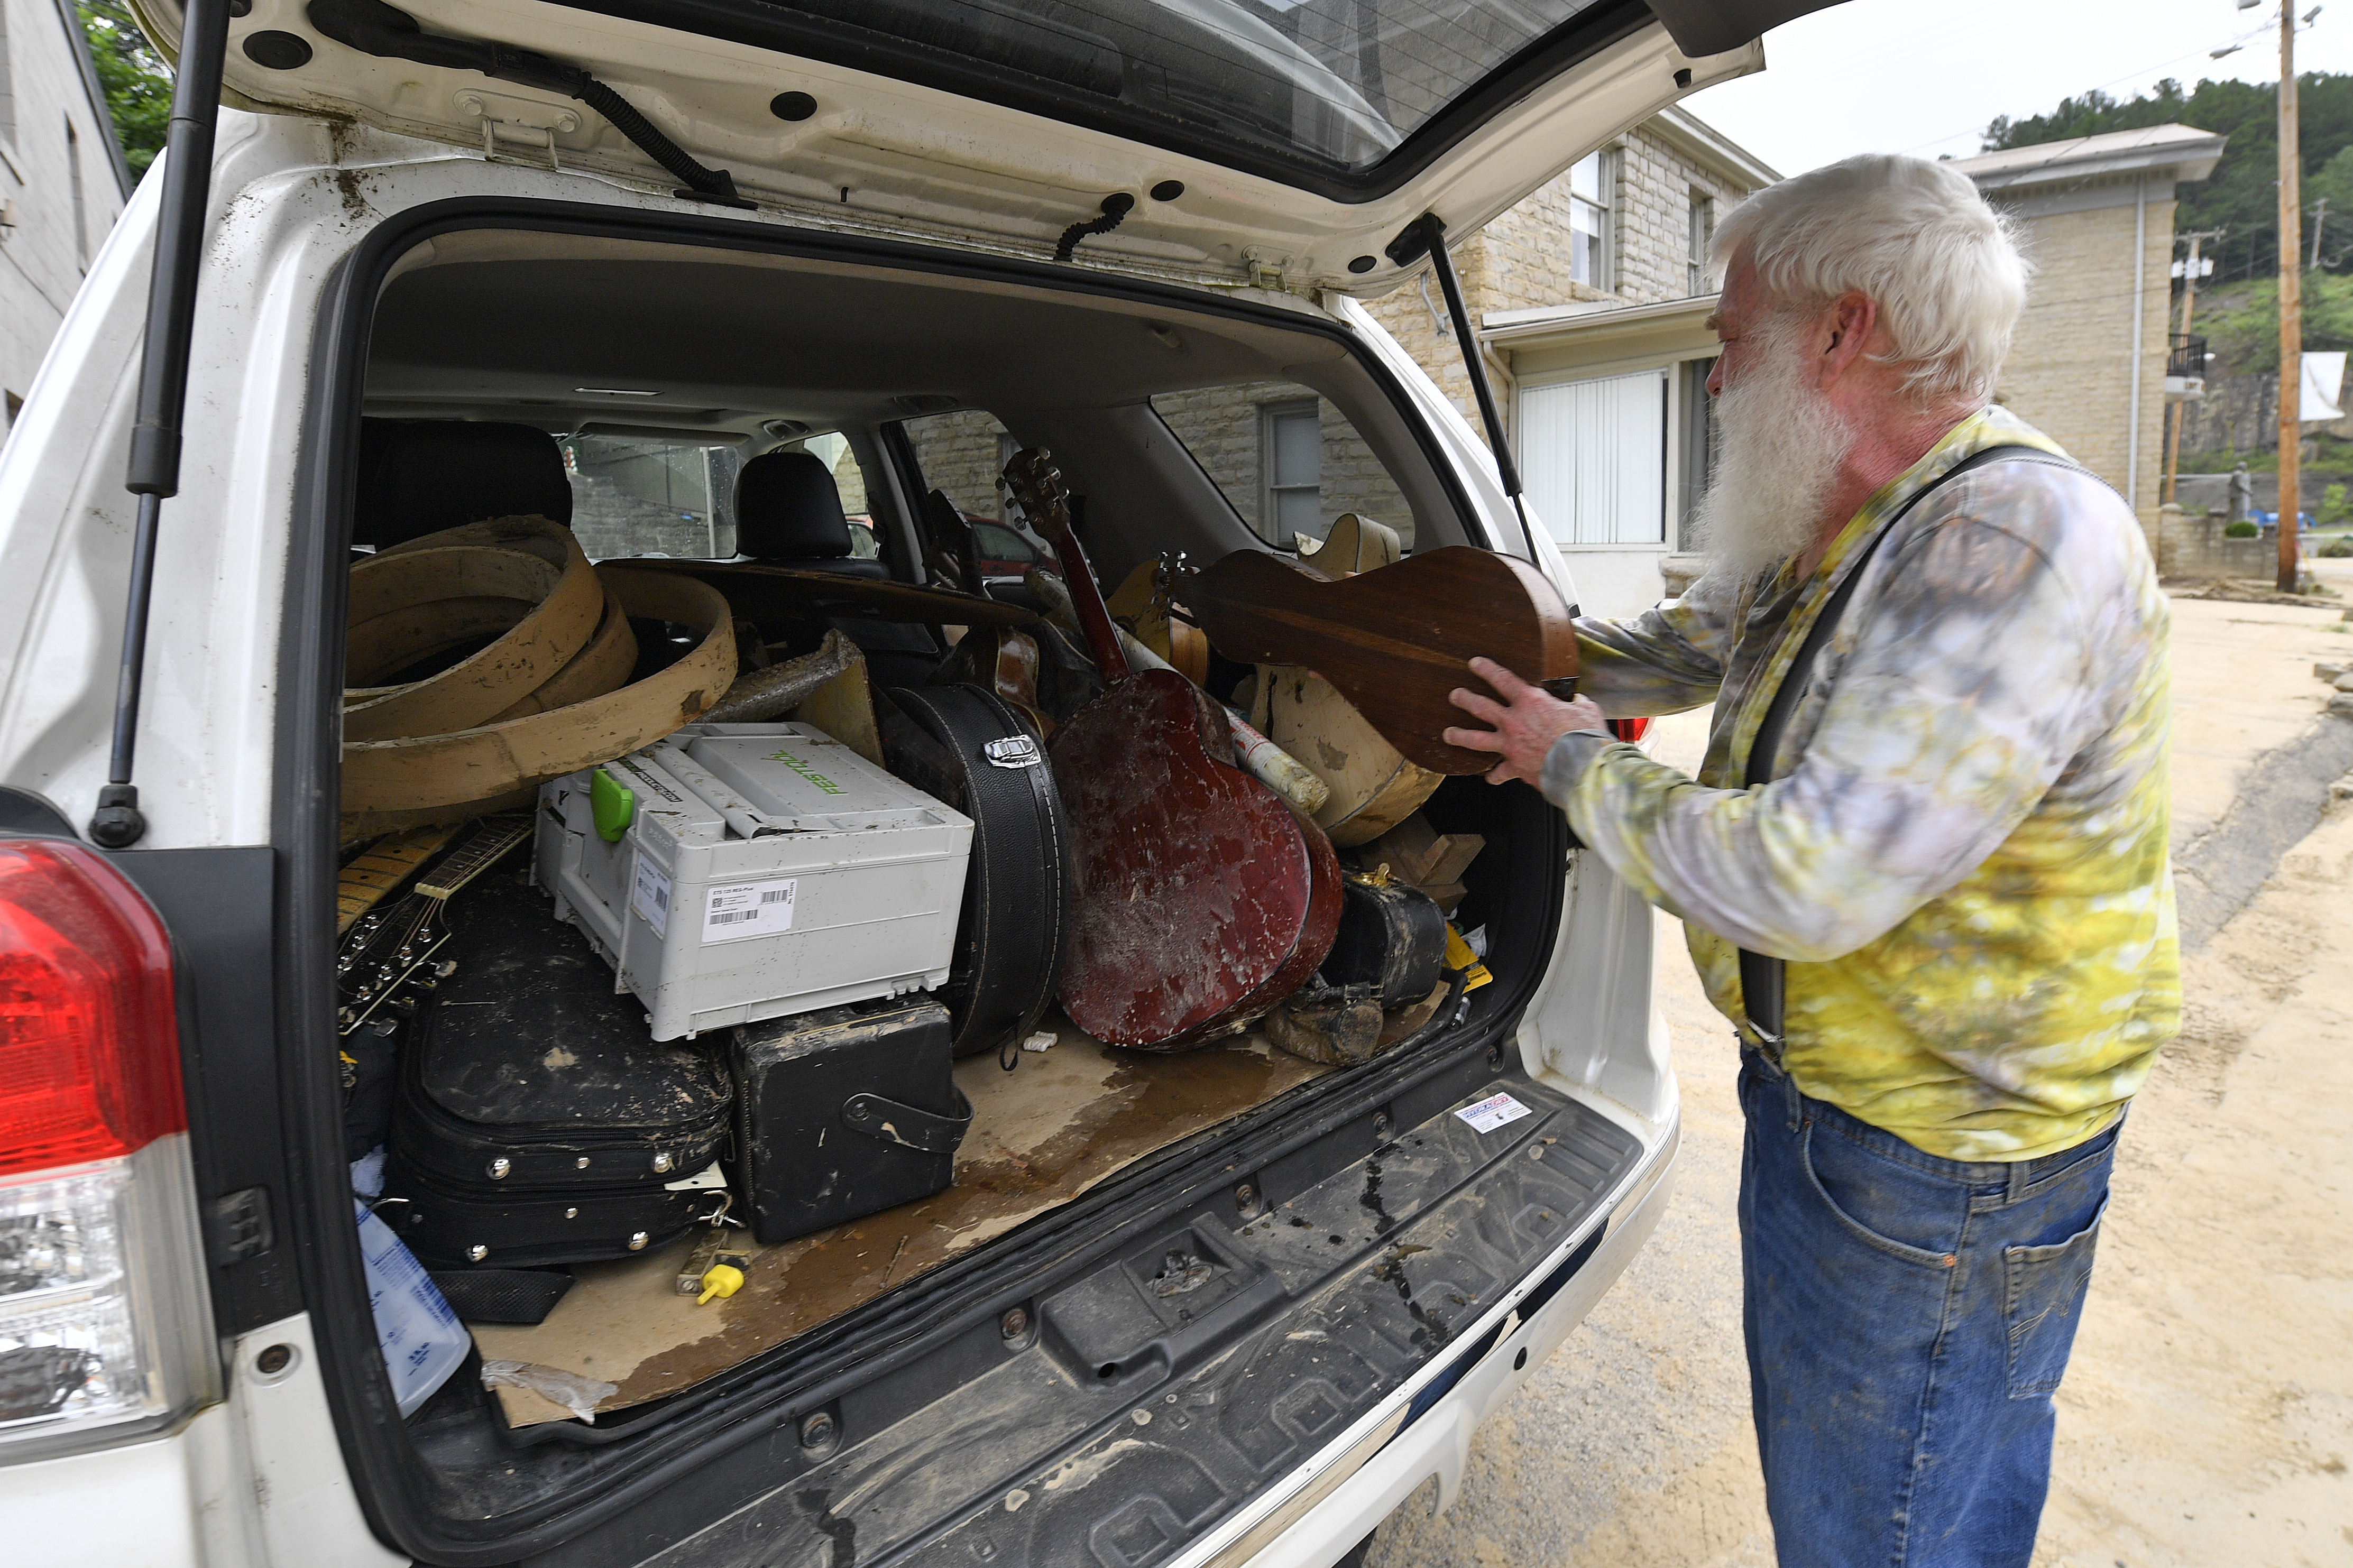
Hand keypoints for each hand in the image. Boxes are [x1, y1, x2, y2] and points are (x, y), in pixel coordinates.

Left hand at [1444, 657, 1605, 786]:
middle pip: (1480, 707)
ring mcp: (1510, 745)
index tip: (1475, 664)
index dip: (1486, 669)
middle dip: (1464, 699)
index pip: (1502, 679)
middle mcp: (1514, 721)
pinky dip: (1494, 776)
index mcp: (1531, 702)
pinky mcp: (1514, 767)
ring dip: (1460, 735)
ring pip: (1477, 739)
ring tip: (1448, 734)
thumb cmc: (1585, 737)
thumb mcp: (1586, 710)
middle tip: (1455, 696)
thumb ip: (1577, 704)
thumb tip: (1578, 702)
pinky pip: (1499, 773)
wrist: (1582, 767)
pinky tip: (1490, 777)